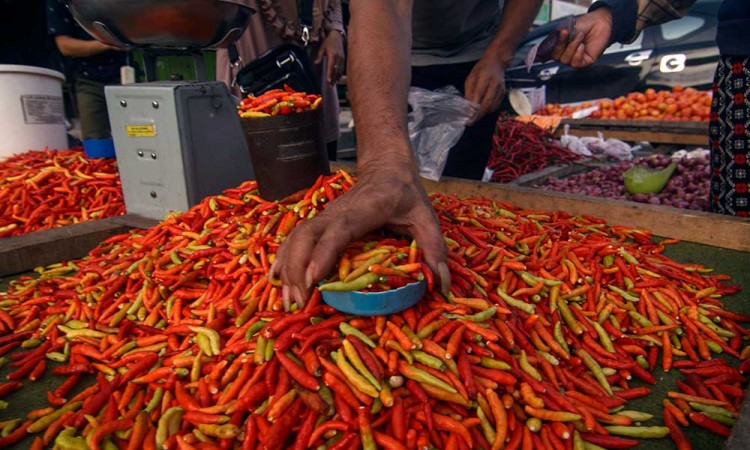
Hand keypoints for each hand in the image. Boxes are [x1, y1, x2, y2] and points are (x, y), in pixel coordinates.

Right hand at [270, 156, 449, 309]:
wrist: (386, 168)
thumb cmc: (406, 194)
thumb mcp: (425, 217)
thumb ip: (435, 248)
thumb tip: (441, 284)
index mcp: (364, 210)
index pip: (338, 231)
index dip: (324, 254)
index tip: (314, 279)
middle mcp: (336, 213)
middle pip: (307, 237)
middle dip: (298, 269)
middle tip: (299, 303)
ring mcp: (324, 217)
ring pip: (296, 239)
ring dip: (287, 268)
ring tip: (287, 301)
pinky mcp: (318, 223)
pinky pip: (294, 240)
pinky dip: (283, 260)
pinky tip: (276, 281)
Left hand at [315, 30, 344, 84]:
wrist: (337, 36)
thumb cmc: (328, 42)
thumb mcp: (322, 48)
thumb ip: (319, 56)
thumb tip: (316, 63)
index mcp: (333, 55)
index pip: (331, 67)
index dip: (329, 74)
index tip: (328, 81)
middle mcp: (338, 58)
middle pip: (336, 70)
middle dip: (333, 79)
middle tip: (330, 86)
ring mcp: (342, 58)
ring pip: (339, 70)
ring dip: (336, 77)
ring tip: (333, 84)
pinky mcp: (343, 59)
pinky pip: (341, 68)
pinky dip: (339, 74)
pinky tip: (337, 78)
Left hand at [464, 54, 505, 124]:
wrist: (497, 62)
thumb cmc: (481, 69)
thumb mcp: (470, 78)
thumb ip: (469, 92)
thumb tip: (467, 107)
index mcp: (484, 76)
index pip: (479, 94)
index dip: (473, 107)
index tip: (467, 116)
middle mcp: (495, 83)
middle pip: (487, 103)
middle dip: (478, 115)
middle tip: (470, 122)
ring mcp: (501, 89)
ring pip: (492, 106)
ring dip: (483, 114)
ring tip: (474, 119)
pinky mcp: (504, 93)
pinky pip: (495, 105)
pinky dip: (488, 111)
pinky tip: (482, 112)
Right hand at [550, 8, 612, 67]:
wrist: (600, 23)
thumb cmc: (585, 25)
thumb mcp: (566, 28)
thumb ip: (556, 37)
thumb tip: (547, 45)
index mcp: (559, 46)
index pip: (549, 52)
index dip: (548, 48)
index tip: (555, 37)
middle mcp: (566, 54)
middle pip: (556, 57)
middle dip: (560, 45)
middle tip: (566, 32)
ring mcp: (574, 59)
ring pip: (565, 60)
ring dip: (572, 47)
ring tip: (580, 36)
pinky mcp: (584, 62)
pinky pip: (576, 63)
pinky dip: (578, 54)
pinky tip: (582, 46)